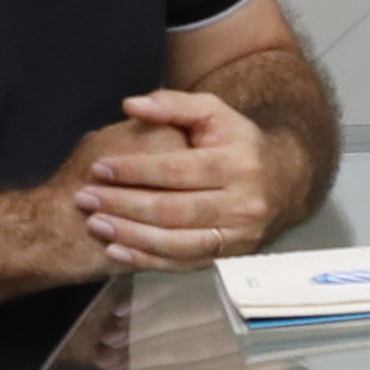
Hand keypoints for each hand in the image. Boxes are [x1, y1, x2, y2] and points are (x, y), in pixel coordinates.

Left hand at [73, 86, 284, 265]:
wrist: (282, 181)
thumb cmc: (236, 143)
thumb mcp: (213, 112)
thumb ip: (172, 105)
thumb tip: (131, 105)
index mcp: (237, 164)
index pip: (176, 170)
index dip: (134, 171)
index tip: (99, 169)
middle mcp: (242, 204)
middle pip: (174, 210)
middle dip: (124, 205)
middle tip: (86, 199)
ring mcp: (238, 236)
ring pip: (177, 242)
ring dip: (131, 236)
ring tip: (96, 224)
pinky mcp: (229, 257)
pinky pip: (183, 264)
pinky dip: (148, 260)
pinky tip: (118, 251)